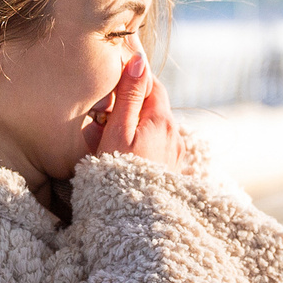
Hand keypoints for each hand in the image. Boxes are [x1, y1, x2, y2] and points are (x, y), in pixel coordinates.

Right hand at [94, 45, 184, 171]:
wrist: (135, 220)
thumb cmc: (119, 174)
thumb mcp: (118, 131)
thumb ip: (129, 96)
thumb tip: (140, 61)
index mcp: (162, 120)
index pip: (151, 84)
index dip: (131, 80)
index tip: (112, 83)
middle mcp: (175, 135)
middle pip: (153, 106)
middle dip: (131, 105)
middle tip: (106, 116)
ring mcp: (175, 153)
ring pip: (154, 126)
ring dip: (136, 126)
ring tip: (113, 139)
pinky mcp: (172, 169)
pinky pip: (157, 146)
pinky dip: (142, 143)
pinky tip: (126, 156)